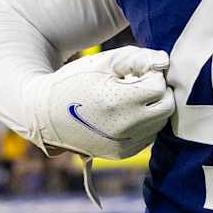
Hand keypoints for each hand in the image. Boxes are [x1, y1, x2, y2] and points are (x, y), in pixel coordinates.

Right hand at [28, 46, 173, 158]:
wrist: (46, 114)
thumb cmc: (76, 81)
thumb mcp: (104, 62)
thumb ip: (139, 58)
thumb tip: (164, 62)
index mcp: (117, 101)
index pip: (159, 86)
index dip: (150, 74)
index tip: (135, 72)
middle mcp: (123, 128)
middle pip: (167, 107)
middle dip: (157, 92)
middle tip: (137, 83)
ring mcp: (123, 145)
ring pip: (160, 123)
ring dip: (152, 108)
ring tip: (128, 98)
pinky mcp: (122, 154)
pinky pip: (149, 136)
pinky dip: (144, 123)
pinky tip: (124, 114)